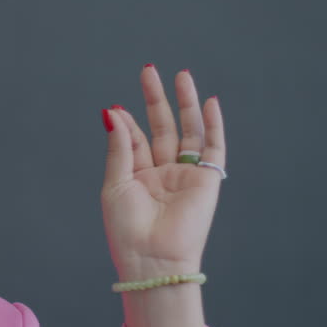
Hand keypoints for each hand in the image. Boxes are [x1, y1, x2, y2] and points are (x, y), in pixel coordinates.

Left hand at [100, 65, 226, 281]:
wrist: (152, 256)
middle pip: (162, 127)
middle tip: (150, 70)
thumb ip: (119, 146)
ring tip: (180, 75)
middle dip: (156, 99)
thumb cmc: (127, 227)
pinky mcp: (208, 180)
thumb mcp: (115, 183)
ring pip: (188, 131)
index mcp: (137, 176)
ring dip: (184, 103)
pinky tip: (209, 102)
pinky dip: (213, 124)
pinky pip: (214, 147)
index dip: (127, 121)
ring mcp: (186, 175)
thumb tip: (112, 111)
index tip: (119, 106)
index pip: (135, 138)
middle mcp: (163, 172)